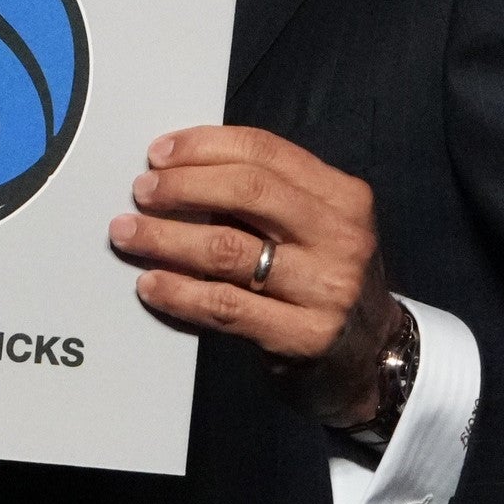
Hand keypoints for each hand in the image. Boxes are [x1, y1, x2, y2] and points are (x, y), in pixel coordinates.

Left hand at [109, 125, 404, 430]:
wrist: (374, 357)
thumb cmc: (325, 279)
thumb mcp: (315, 226)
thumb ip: (264, 197)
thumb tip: (179, 169)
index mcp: (343, 197)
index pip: (266, 152)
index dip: (204, 146)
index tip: (159, 153)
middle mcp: (340, 237)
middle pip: (248, 191)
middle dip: (183, 186)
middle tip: (142, 191)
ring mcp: (325, 289)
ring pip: (228, 249)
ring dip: (166, 237)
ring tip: (129, 233)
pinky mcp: (304, 336)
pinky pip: (226, 306)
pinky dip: (179, 292)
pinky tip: (151, 283)